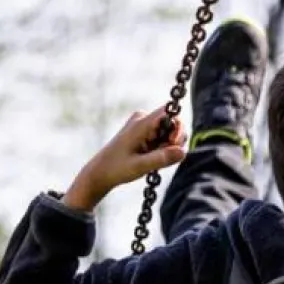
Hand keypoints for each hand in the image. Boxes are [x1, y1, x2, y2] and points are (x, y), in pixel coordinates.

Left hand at [63, 108, 186, 212]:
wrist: (101, 171)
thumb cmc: (117, 168)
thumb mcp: (140, 166)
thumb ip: (162, 159)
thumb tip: (183, 152)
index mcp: (141, 122)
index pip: (169, 113)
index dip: (178, 128)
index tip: (173, 144)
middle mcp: (144, 119)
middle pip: (173, 125)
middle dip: (173, 143)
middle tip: (161, 159)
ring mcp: (145, 126)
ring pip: (170, 134)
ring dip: (168, 149)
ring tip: (153, 161)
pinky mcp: (145, 133)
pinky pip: (163, 140)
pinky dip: (162, 151)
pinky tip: (151, 159)